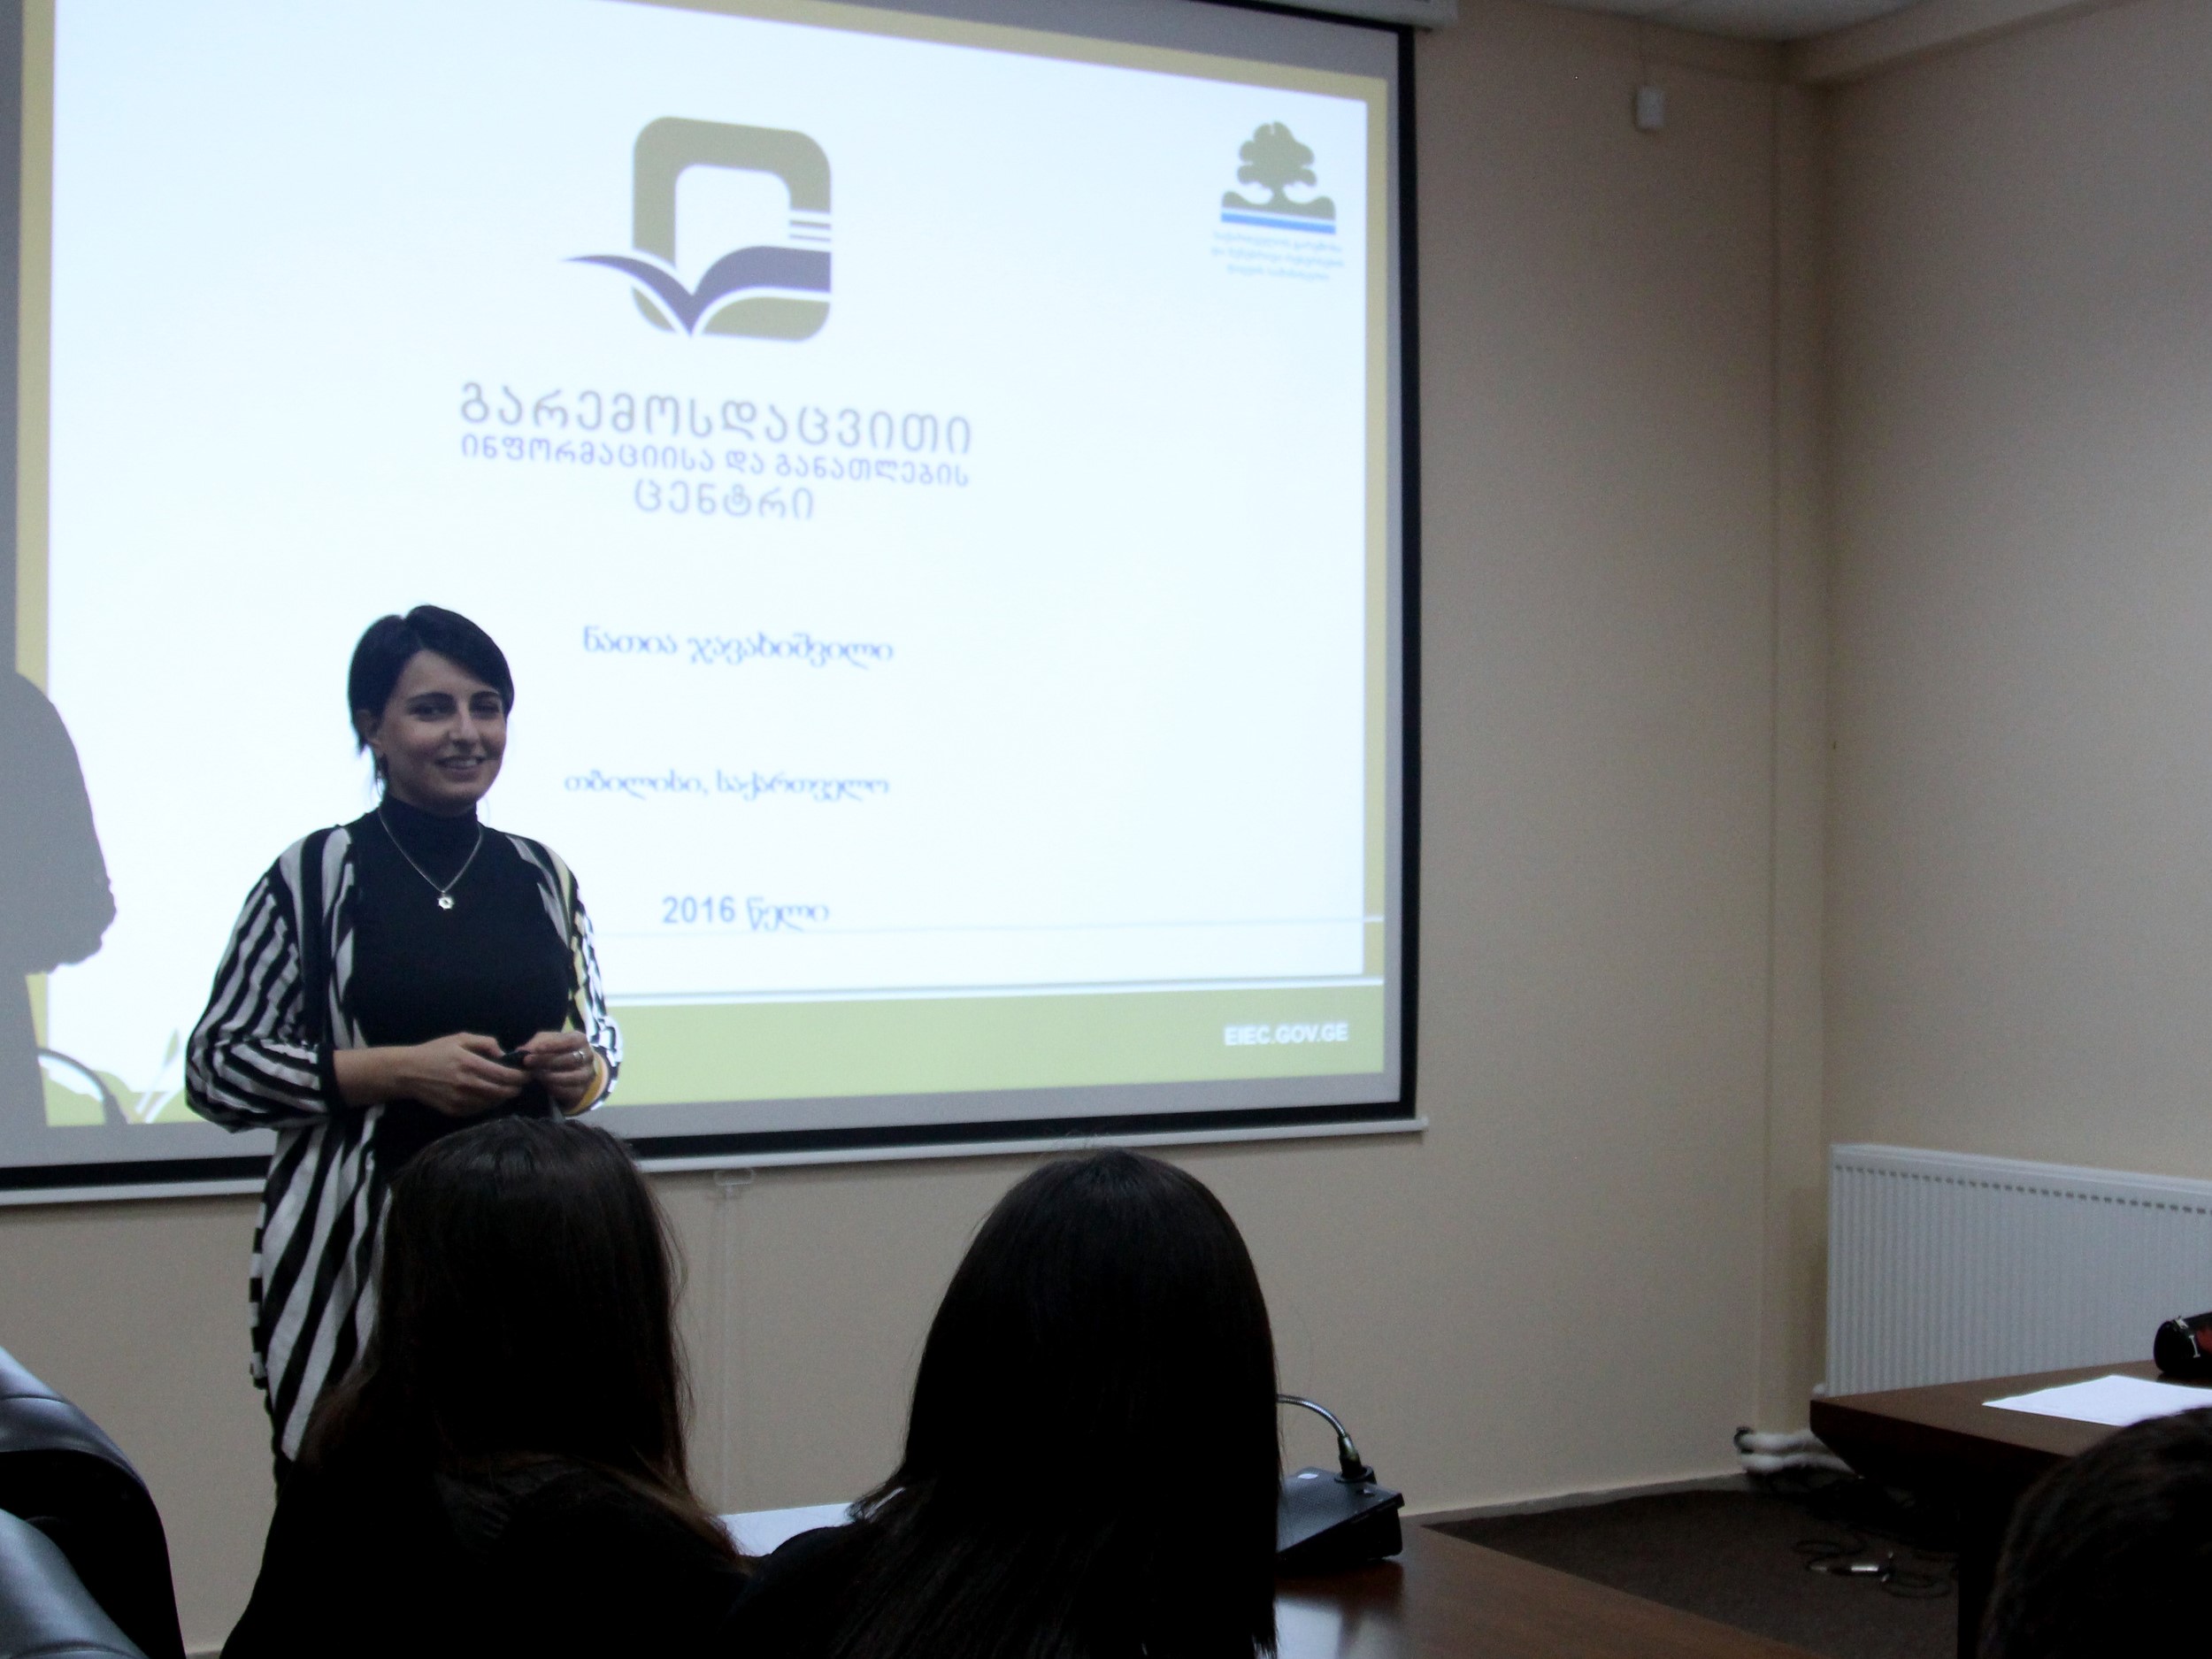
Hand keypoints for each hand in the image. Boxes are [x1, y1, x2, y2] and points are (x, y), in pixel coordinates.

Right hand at [337, 1033, 523, 1116]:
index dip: (521, 1076)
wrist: (407, 1072)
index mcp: (470, 1064)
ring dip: (504, 1095)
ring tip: (507, 1087)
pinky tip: (490, 1094)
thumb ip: (485, 1042)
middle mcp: (467, 1084)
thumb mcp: (460, 1038)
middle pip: (503, 1092)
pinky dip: (489, 1102)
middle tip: (522, 1081)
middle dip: (517, 1087)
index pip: (505, 1075)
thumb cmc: (435, 1052)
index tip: (528, 1072)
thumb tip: (503, 1053)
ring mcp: (460, 1100)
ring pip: (493, 1102)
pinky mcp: (454, 1111)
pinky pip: (480, 1109)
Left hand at [516, 1031, 597, 1111]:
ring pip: (571, 1077)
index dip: (552, 1045)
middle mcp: (588, 1056)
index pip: (569, 1041)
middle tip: (528, 1062)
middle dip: (546, 1061)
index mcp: (580, 1040)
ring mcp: (587, 1074)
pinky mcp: (582, 1090)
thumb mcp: (548, 1041)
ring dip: (551, 1076)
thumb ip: (537, 1043)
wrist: (574, 1068)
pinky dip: (555, 1089)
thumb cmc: (558, 1050)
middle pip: (570, 1059)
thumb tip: (522, 1051)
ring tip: (536, 1075)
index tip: (535, 1049)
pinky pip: (570, 1091)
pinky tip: (545, 1085)